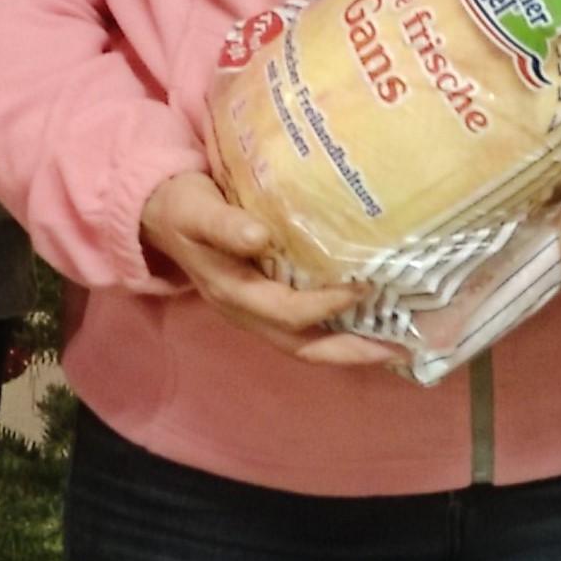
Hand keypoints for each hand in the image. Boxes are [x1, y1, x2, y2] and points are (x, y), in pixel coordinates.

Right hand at [137, 170, 404, 367]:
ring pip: (307, 345)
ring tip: (394, 344)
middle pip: (305, 347)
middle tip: (401, 350)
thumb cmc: (183, 209)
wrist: (159, 213)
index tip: (366, 285)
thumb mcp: (196, 212)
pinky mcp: (265, 303)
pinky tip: (368, 322)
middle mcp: (248, 313)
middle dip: (353, 352)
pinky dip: (338, 331)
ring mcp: (256, 314)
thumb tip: (258, 237)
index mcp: (234, 294)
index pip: (289, 312)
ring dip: (350, 348)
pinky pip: (305, 329)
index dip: (328, 304)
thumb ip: (224, 224)